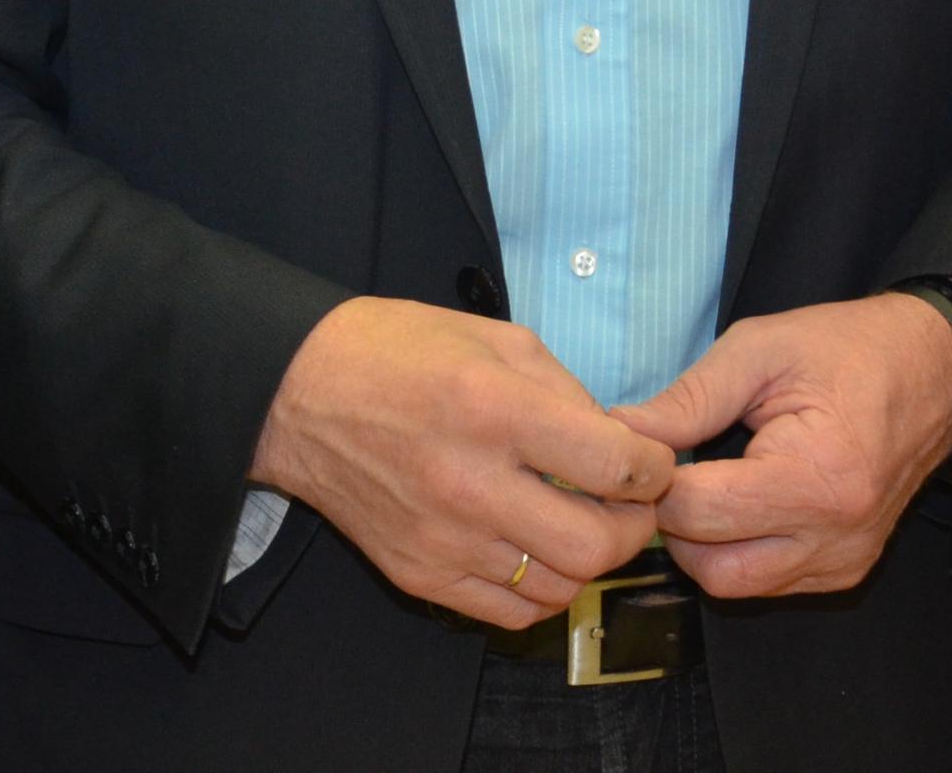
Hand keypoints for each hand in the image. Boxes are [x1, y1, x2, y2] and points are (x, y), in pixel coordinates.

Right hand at [248, 296, 677, 629]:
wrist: (297, 394)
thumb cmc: (397, 352)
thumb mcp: (494, 338)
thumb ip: (567, 391)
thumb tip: (620, 446)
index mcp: (493, 410)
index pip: (613, 467)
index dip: (654, 469)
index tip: (651, 462)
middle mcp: (469, 484)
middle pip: (595, 547)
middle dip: (634, 528)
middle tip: (629, 504)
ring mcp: (441, 540)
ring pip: (559, 588)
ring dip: (588, 560)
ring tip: (580, 522)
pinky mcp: (419, 577)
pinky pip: (510, 611)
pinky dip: (541, 588)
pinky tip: (536, 549)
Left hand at [611, 294, 951, 598]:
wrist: (935, 368)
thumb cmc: (847, 348)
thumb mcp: (759, 350)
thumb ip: (688, 399)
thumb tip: (618, 432)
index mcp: (816, 476)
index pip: (700, 512)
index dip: (655, 484)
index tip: (644, 451)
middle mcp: (836, 536)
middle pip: (712, 567)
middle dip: (674, 524)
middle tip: (668, 471)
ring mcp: (846, 560)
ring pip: (736, 585)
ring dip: (703, 545)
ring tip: (703, 483)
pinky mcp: (848, 570)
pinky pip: (770, 582)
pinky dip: (740, 551)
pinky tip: (740, 503)